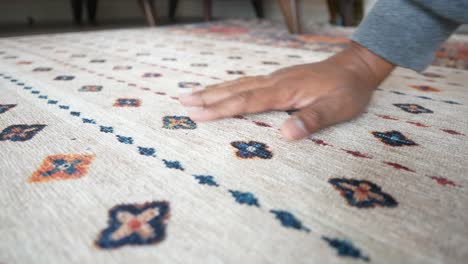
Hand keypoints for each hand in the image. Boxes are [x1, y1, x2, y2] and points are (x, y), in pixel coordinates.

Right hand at [179, 42, 394, 139]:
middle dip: (208, 97)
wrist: (354, 68)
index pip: (247, 100)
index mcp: (285, 91)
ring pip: (237, 84)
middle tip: (181, 102)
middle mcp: (274, 82)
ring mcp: (274, 79)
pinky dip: (228, 87)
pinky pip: (245, 83)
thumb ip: (312, 119)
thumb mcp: (338, 108)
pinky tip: (220, 90)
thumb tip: (286, 134)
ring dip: (213, 90)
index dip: (222, 108)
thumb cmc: (347, 91)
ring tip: (190, 95)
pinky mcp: (276, 80)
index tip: (199, 114)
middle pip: (235, 89)